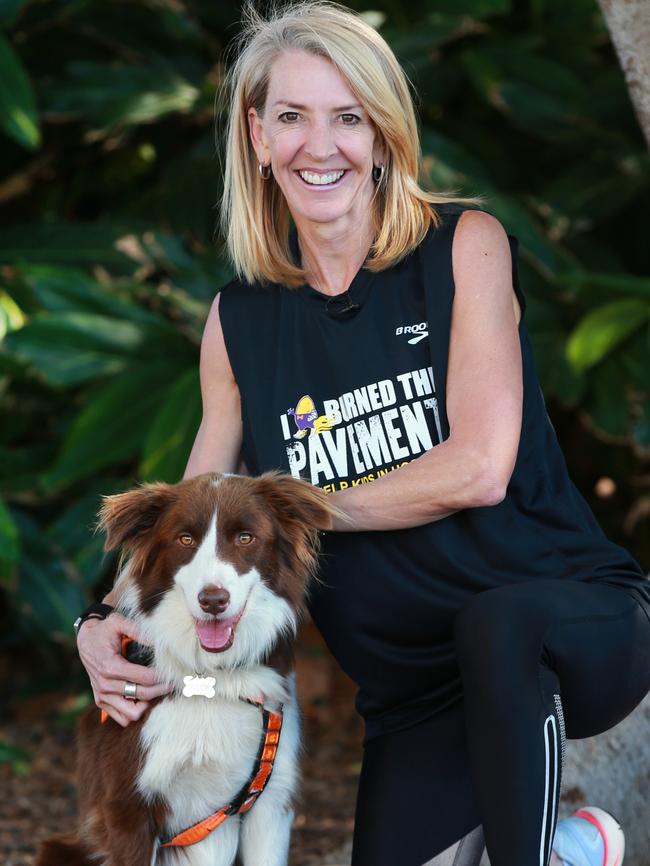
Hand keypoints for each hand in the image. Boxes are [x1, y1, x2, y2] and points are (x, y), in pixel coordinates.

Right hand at [77, 612, 172, 726]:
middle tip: (175, 681)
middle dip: (162, 689)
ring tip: (157, 690)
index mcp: (110, 666)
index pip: (144, 679)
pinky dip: (135, 710)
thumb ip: (137, 630)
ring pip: (132, 713)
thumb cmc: (104, 630)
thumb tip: (159, 641)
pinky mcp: (101, 702)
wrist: (85, 640)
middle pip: (143, 695)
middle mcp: (105, 684)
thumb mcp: (118, 622)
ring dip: (147, 703)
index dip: (163, 677)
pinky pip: (122, 717)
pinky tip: (143, 696)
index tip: (175, 672)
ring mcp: (102, 696)